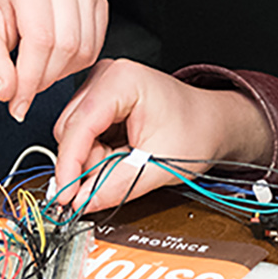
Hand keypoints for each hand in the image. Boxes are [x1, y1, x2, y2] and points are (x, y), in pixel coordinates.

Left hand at [0, 0, 107, 122]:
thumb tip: (7, 92)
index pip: (40, 38)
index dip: (29, 78)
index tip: (18, 103)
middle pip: (65, 45)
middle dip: (43, 78)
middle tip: (24, 90)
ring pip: (83, 50)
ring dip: (58, 73)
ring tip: (37, 69)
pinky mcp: (99, 3)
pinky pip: (93, 49)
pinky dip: (73, 65)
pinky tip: (54, 59)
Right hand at [50, 59, 269, 209]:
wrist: (211, 123)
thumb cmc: (196, 132)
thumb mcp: (159, 166)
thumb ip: (117, 186)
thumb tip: (82, 202)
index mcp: (122, 80)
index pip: (79, 126)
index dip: (70, 165)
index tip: (66, 196)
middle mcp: (105, 76)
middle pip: (70, 131)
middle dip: (88, 164)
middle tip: (118, 177)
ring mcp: (99, 85)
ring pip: (72, 135)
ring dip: (94, 160)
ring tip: (129, 159)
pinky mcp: (98, 100)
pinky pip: (81, 135)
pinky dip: (97, 153)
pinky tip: (123, 152)